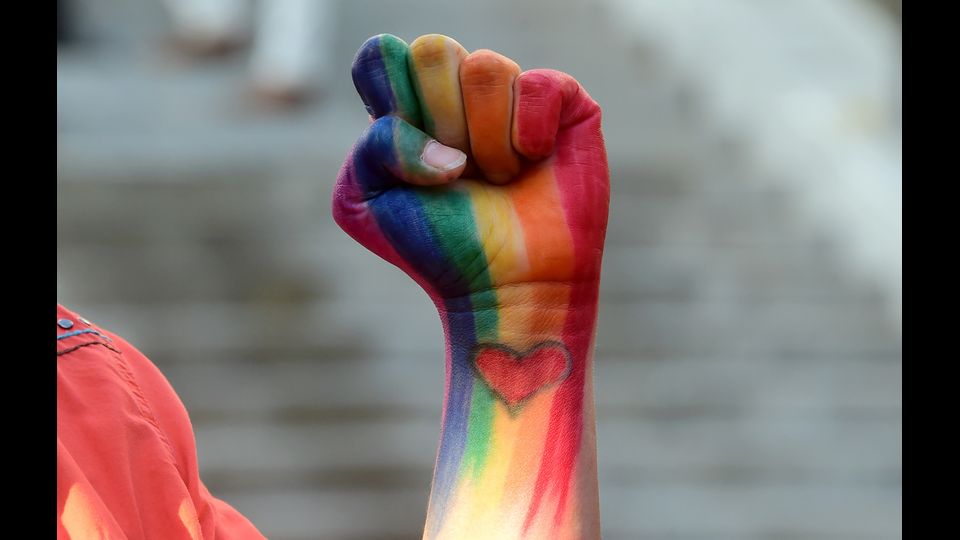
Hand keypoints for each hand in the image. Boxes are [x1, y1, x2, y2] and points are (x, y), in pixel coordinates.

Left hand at [333, 33, 608, 307]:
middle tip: (457, 173)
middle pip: (434, 50)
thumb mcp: (366, 201)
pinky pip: (539, 84)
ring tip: (498, 179)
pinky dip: (530, 134)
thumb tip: (446, 147)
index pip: (382, 54)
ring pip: (486, 67)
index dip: (390, 96)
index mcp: (406, 107)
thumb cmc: (438, 248)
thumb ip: (372, 146)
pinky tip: (533, 163)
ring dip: (486, 141)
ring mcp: (512, 96)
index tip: (407, 154)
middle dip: (440, 122)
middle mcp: (458, 93)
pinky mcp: (564, 105)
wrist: (506, 289)